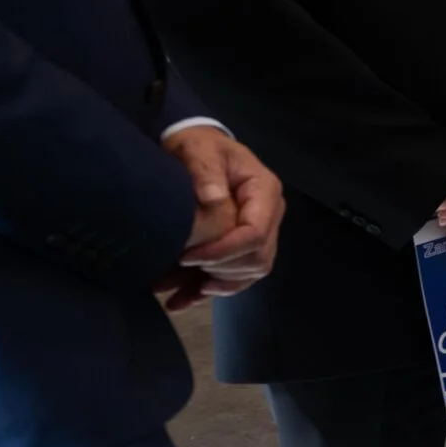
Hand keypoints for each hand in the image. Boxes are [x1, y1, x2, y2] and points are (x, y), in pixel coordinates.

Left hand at [166, 126, 283, 294]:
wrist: (194, 148)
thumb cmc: (198, 146)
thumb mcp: (198, 149)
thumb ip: (205, 171)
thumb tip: (214, 198)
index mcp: (263, 192)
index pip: (256, 233)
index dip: (225, 251)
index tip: (188, 255)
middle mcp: (268, 215)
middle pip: (258, 259)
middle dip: (220, 271)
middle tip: (180, 266)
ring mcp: (258, 232)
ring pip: (250, 273)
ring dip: (215, 286)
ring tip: (177, 291)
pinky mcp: (242, 244)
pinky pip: (237, 276)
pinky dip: (209, 291)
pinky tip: (182, 300)